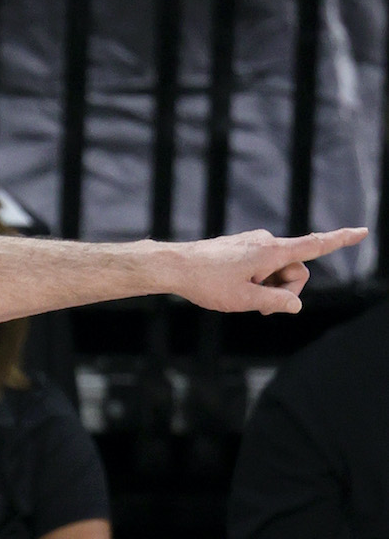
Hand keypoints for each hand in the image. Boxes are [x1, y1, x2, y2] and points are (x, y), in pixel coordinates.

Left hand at [173, 228, 367, 313]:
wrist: (175, 266)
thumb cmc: (207, 282)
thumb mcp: (245, 299)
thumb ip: (276, 301)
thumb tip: (296, 304)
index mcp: (271, 251)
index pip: (314, 246)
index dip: (340, 240)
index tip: (362, 231)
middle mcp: (265, 241)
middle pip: (295, 269)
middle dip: (284, 290)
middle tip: (260, 307)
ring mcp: (253, 243)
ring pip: (276, 270)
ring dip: (267, 287)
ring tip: (241, 296)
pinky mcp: (241, 247)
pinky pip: (260, 266)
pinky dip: (256, 280)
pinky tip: (233, 287)